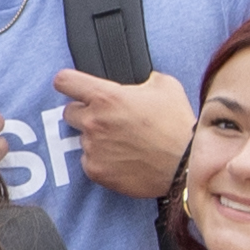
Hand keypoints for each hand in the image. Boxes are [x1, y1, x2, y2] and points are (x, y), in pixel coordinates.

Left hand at [51, 64, 195, 201]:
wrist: (185, 165)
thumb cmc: (177, 124)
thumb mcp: (164, 86)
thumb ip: (139, 78)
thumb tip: (134, 81)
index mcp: (106, 97)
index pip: (64, 81)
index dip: (68, 82)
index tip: (73, 86)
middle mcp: (93, 121)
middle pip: (69, 112)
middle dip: (85, 112)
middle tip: (108, 119)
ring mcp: (92, 148)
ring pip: (81, 138)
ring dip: (96, 138)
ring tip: (123, 142)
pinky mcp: (95, 170)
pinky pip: (88, 160)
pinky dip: (101, 159)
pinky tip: (122, 158)